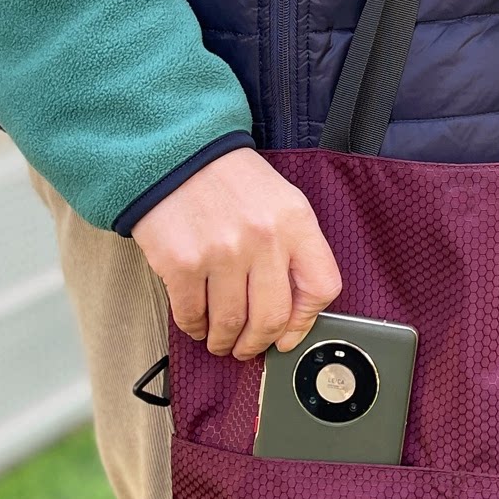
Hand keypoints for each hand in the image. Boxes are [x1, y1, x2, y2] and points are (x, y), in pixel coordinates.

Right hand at [131, 148, 341, 357]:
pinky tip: (197, 324)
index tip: (290, 335)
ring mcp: (221, 252)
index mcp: (295, 222)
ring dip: (225, 341)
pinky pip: (192, 314)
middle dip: (259, 343)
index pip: (321, 288)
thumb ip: (294, 250)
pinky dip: (195, 327)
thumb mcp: (281, 203)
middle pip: (272, 317)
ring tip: (220, 340)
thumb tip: (291, 312)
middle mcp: (263, 238)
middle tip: (248, 347)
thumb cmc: (229, 180)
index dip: (306, 322)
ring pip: (231, 323)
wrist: (177, 151)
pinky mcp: (181, 263)